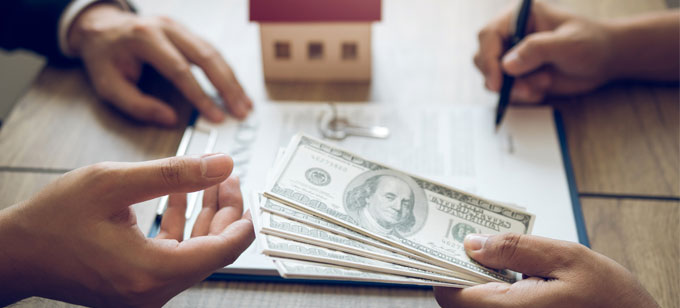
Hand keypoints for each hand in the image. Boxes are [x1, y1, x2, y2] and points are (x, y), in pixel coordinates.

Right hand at [0, 154, 253, 306]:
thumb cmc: (53, 221)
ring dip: (203, 215)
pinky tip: (179, 195)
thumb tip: (221, 165)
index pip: (224, 251)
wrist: (14, 253)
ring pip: (194, 252)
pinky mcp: (137, 285)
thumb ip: (174, 173)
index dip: (243, 220)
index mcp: (152, 271)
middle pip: (212, 250)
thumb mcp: (114, 183)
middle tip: (225, 176)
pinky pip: (172, 255)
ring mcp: (145, 291)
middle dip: (223, 210)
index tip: (248, 192)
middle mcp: (153, 290)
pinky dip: (180, 226)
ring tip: (207, 180)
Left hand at [67, 3, 252, 125]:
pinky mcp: (187, 33)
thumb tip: (169, 119)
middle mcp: (166, 28)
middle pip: (206, 57)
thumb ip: (137, 105)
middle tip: (241, 111)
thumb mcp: (109, 85)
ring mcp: (180, 27)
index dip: (200, 95)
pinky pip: (213, 51)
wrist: (102, 27)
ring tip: (245, 104)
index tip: (216, 116)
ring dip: (232, 80)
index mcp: (144, 38)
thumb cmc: (105, 58)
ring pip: (214, 52)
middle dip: (227, 87)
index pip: (180, 70)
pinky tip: (236, 89)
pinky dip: (227, 72)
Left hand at [433, 233, 657, 307]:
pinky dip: (493, 289)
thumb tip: (472, 243)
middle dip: (462, 268)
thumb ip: (514, 249)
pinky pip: (494, 307)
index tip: (446, 242)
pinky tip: (510, 273)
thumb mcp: (564, 257)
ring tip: (493, 253)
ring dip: (478, 278)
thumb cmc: (608, 296)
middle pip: (459, 300)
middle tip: (471, 240)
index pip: (450, 295)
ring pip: (475, 304)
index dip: (445, 267)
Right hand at [475, 2, 614, 102]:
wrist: (605, 61)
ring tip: (543, 85)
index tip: (498, 82)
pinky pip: (506, 90)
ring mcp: (512, 56)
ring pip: (493, 77)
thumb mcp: (568, 44)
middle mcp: (511, 35)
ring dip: (515, 88)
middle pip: (483, 57)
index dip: (488, 59)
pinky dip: (520, 95)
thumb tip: (507, 65)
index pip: (488, 35)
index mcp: (519, 16)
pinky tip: (541, 91)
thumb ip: (537, 50)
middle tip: (525, 89)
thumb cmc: (591, 43)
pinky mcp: (518, 75)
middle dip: (500, 77)